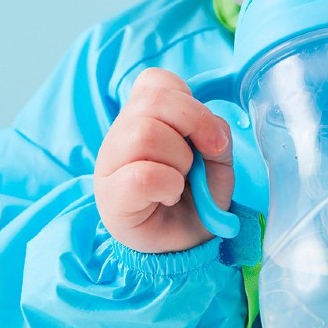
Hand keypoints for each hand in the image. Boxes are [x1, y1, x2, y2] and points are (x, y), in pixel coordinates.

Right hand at [94, 67, 233, 252]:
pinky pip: (143, 175)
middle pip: (154, 101)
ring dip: (181, 158)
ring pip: (145, 133)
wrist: (184, 246)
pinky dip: (169, 184)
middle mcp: (121, 133)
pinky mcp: (110, 197)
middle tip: (208, 153)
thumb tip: (213, 136)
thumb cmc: (196, 197)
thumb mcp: (217, 160)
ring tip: (182, 179)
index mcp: (143, 116)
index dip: (187, 98)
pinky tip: (169, 196)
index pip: (154, 81)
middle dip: (196, 123)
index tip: (205, 130)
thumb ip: (217, 135)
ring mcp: (110, 163)